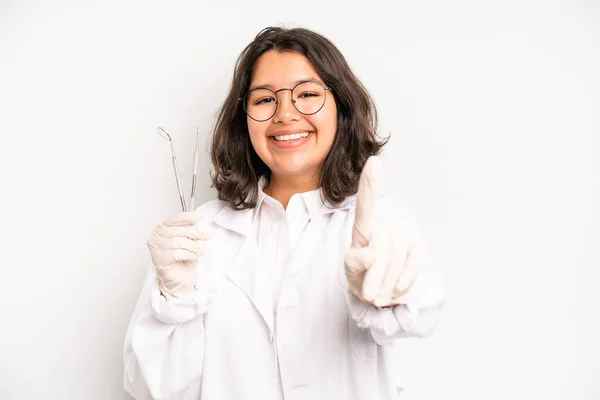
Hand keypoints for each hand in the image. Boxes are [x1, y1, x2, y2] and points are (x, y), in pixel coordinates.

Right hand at [146, 210, 210, 300]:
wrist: (180, 278)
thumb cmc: (182, 259)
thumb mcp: (188, 240)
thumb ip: (189, 229)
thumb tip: (197, 221)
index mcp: (161, 229)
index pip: (174, 219)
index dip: (187, 218)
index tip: (199, 218)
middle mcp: (156, 237)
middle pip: (177, 230)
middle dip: (194, 233)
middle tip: (205, 237)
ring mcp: (156, 249)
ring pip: (177, 242)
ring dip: (192, 246)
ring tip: (199, 250)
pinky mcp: (159, 260)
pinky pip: (176, 254)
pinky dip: (188, 255)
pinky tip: (192, 257)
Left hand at [344, 156, 426, 306]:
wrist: (382, 294)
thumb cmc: (361, 276)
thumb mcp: (351, 272)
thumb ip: (355, 263)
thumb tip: (370, 255)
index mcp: (364, 230)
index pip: (366, 206)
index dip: (371, 185)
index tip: (375, 161)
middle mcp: (384, 227)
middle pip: (379, 250)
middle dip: (373, 277)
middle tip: (368, 293)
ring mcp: (403, 235)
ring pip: (395, 259)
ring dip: (387, 283)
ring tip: (381, 291)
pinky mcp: (418, 247)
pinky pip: (413, 263)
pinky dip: (404, 279)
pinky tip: (397, 287)